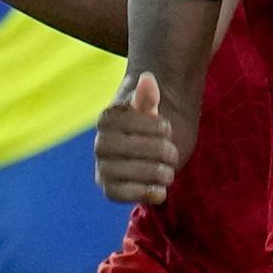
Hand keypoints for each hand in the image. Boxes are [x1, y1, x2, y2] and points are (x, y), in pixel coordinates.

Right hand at [94, 71, 176, 204]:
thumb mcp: (151, 109)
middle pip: (128, 148)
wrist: (150, 152)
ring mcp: (103, 169)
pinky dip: (144, 193)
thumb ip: (148, 96)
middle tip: (173, 153)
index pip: (129, 122)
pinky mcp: (110, 190)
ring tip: (169, 171)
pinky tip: (161, 189)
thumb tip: (147, 78)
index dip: (153, 126)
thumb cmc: (150, 127)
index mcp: (106, 119)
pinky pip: (122, 195)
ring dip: (156, 172)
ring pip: (128, 172)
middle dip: (158, 151)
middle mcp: (100, 144)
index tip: (167, 128)